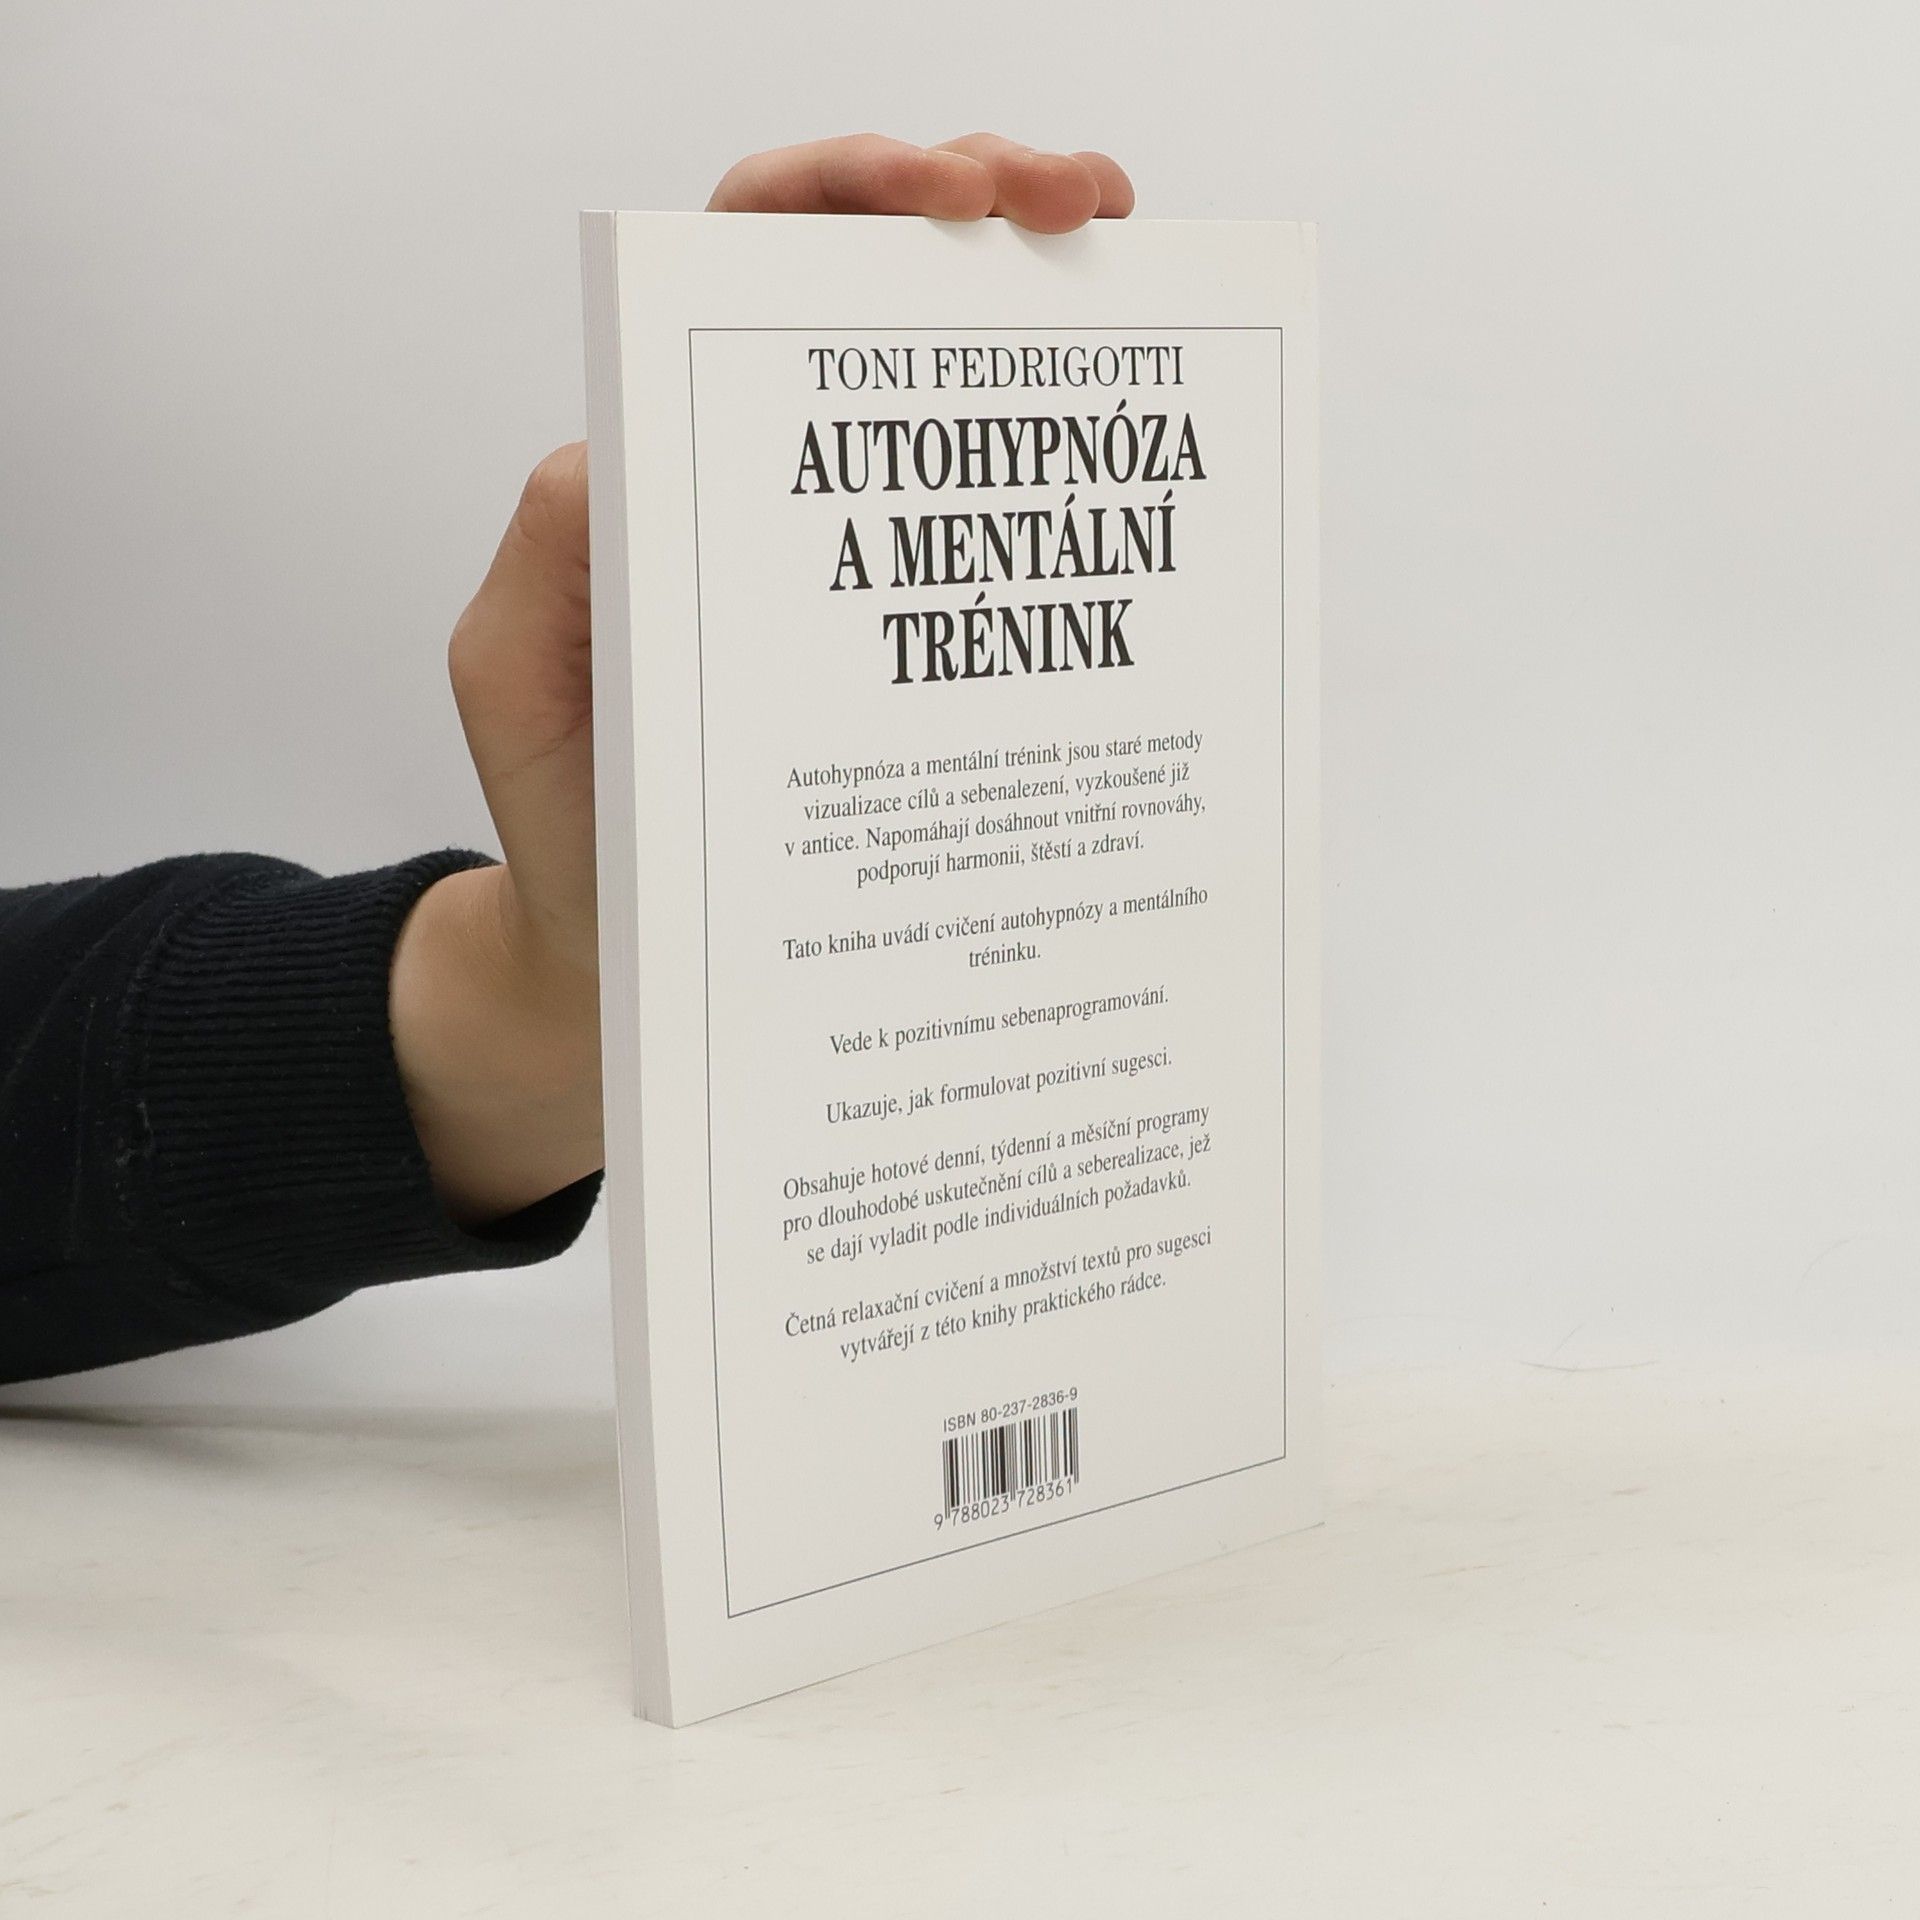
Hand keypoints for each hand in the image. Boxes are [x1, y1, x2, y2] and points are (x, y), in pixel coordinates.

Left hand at [391, 133, 1135, 1222]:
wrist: (631, 962)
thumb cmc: (573, 820)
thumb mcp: (517, 678)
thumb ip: (555, 555)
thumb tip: (634, 444)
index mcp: (667, 461)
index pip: (745, 268)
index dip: (842, 195)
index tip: (943, 194)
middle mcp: (767, 486)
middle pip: (869, 290)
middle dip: (977, 202)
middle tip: (1081, 200)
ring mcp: (851, 566)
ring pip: (947, 399)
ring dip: (1040, 317)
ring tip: (1126, 272)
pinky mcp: (912, 648)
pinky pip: (987, 545)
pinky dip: (1055, 487)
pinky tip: (1119, 468)